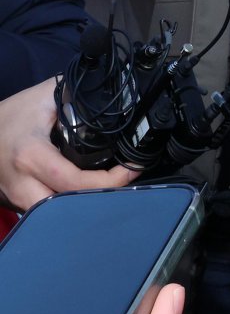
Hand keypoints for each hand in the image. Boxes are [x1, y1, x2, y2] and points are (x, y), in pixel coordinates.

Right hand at [0, 78, 138, 210]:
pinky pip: (43, 212)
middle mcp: (21, 183)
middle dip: (95, 203)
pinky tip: (86, 196)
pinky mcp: (14, 201)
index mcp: (31, 156)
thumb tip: (111, 95)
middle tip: (121, 187)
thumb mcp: (46, 96)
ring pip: (51, 218)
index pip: (75, 182)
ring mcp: (15, 196)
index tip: (131, 170)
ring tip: (107, 191)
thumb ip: (77, 96)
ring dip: (80, 209)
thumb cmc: (14, 112)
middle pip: (63, 211)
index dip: (109, 180)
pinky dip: (65, 207)